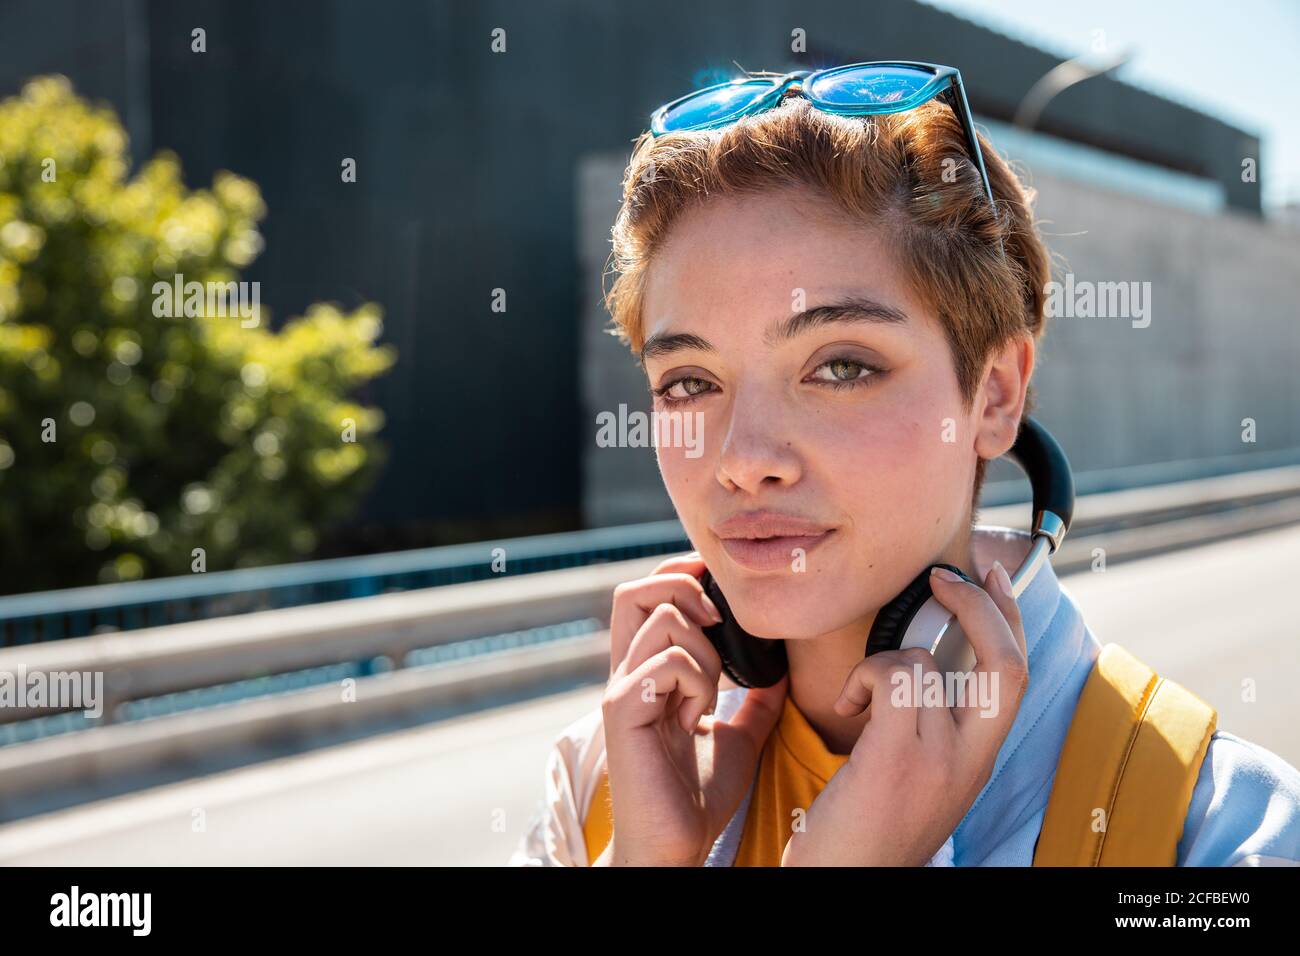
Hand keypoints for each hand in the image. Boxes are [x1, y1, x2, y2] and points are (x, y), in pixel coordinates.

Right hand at [600, 552, 787, 865]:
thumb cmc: (699, 794)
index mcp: (646, 673)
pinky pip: (668, 662)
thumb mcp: (740, 734)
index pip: (643, 596)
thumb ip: (756, 698)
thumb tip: (786, 666)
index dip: (677, 576)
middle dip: (684, 591)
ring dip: (705, 651)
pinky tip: (697, 718)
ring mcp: (622, 689)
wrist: (678, 842)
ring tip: (708, 696)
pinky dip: (698, 682)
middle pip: (634, 591)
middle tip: (718, 628)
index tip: (719, 594)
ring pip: (665, 620)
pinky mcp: (623, 711)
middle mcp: (626, 673)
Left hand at [782, 561, 1027, 866]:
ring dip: (880, 664)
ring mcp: (938, 761)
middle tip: (941, 579)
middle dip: (979, 604)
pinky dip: (862, 677)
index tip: (989, 578)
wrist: (843, 883)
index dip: (1009, 617)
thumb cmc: (863, 830)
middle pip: (1006, 661)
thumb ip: (929, 725)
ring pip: (921, 662)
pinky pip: (891, 676)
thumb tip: (920, 663)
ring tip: (857, 702)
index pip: (1015, 676)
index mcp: (977, 761)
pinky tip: (847, 709)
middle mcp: (970, 762)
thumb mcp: (915, 775)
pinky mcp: (898, 759)